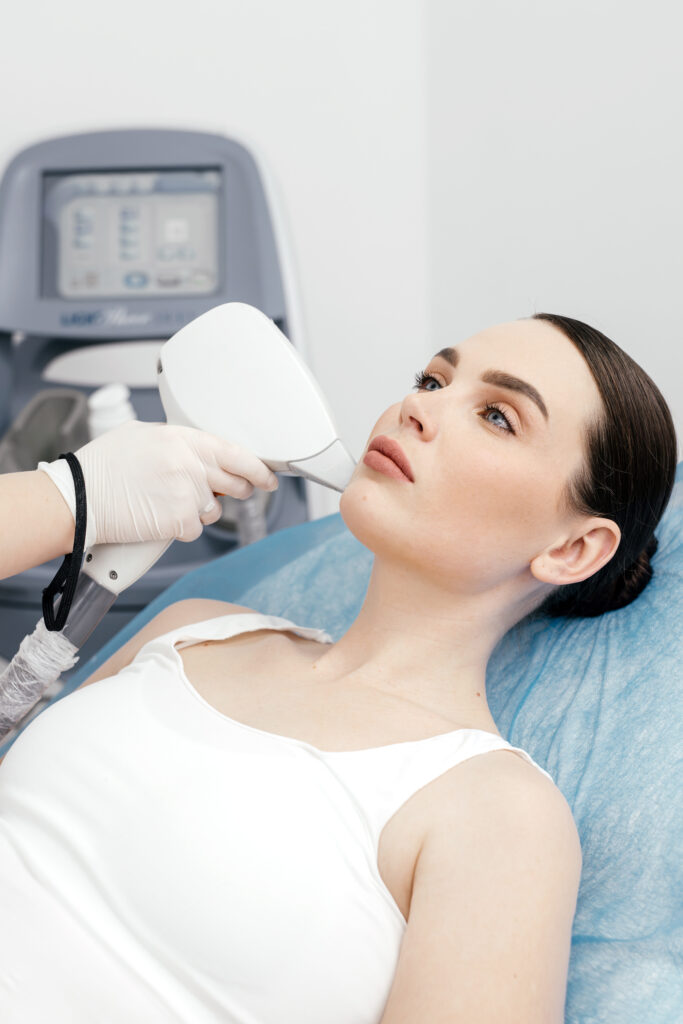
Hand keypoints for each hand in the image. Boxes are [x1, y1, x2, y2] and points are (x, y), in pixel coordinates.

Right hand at [38, 420, 277, 546]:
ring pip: (213, 510)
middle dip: (236, 490)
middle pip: (235, 484)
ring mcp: (188, 495)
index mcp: (183, 439)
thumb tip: (197, 451)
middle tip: (226, 492)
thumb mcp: (141, 435)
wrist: (80, 498)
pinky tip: (158, 518)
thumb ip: (176, 441)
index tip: (269, 477)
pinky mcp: (180, 522)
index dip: (257, 468)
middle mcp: (191, 465)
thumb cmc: (102, 467)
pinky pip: (195, 529)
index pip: (236, 453)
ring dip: (199, 510)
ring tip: (167, 502)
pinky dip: (180, 528)